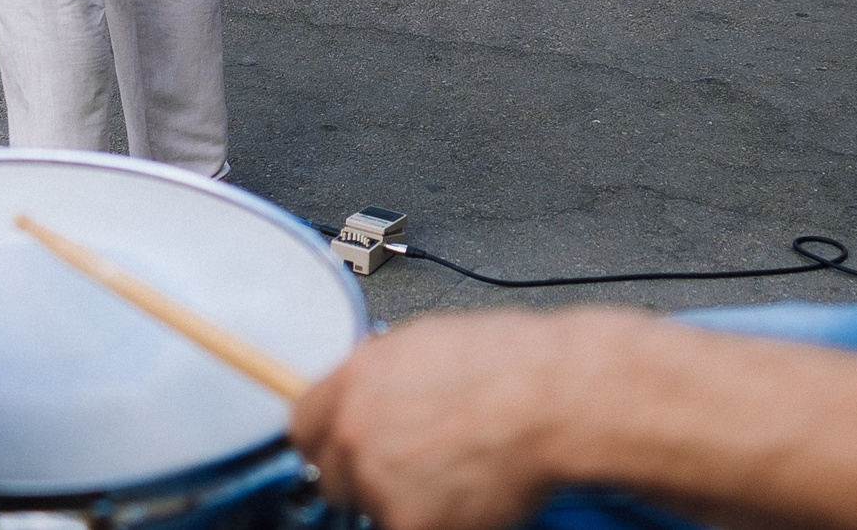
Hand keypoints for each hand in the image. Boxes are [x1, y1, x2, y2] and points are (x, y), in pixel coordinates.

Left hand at [292, 310, 647, 529]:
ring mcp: (377, 478)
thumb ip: (381, 376)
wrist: (556, 398)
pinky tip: (468, 495)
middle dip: (363, 474)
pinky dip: (435, 521)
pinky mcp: (406, 521)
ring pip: (371, 506)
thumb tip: (368, 393)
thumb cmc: (514, 364)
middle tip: (412, 468)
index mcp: (356, 378)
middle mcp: (356, 428)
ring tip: (455, 473)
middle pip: (328, 473)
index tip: (340, 449)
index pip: (300, 424)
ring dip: (402, 499)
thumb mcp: (427, 344)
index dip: (326, 439)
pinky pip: (404, 527)